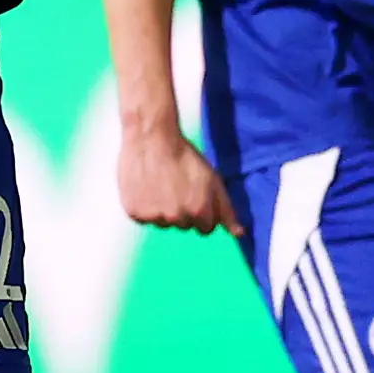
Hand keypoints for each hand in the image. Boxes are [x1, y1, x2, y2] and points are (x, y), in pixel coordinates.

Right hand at [120, 121, 240, 234]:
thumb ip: (227, 210)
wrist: (152, 138)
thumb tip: (239, 234)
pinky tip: (145, 187)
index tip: (193, 193)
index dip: (201, 209)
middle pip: (183, 225)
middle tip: (175, 185)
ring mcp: (154, 216)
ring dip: (161, 209)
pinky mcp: (134, 212)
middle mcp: (177, 218)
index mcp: (199, 212)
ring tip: (159, 184)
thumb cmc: (185, 157)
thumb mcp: (213, 180)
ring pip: (162, 222)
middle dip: (182, 210)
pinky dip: (143, 205)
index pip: (205, 227)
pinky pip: (142, 217)